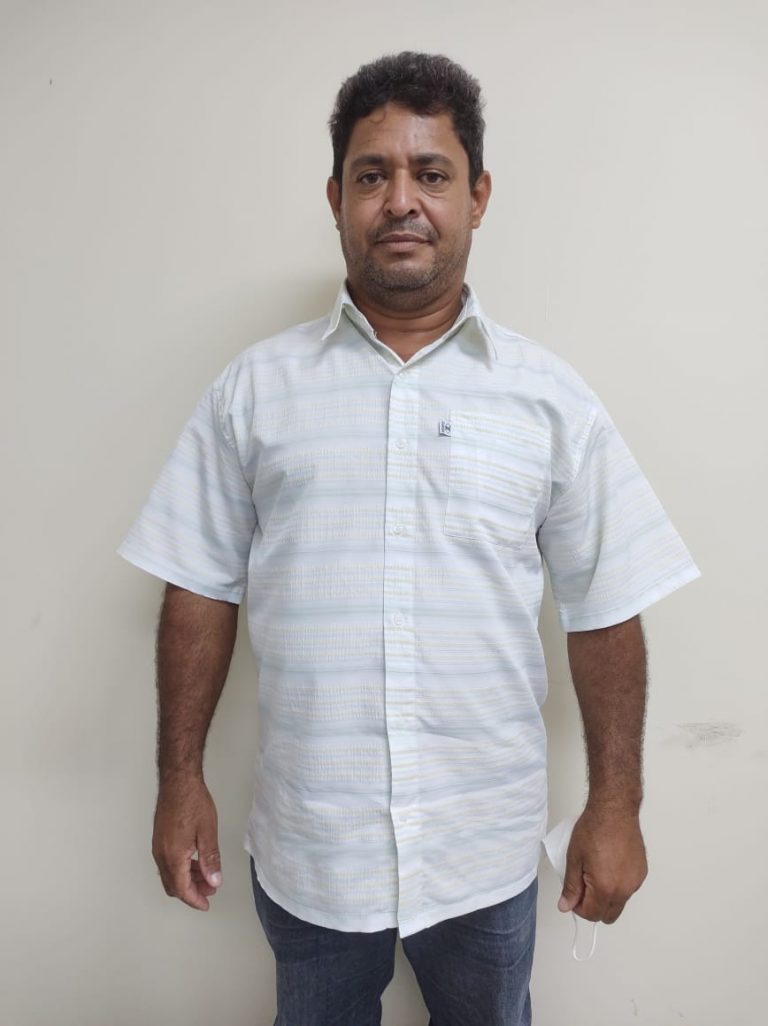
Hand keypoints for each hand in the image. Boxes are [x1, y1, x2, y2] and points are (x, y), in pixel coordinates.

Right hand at [152, 777, 222, 910]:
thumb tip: (214, 881)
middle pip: (173, 885)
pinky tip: (195, 861)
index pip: (182, 888)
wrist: (178, 781)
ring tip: (206, 875)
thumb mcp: (207, 832)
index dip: (195, 899)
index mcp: (173, 856)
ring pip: (170, 874)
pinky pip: (167, 863)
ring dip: (187, 879)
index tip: (206, 904)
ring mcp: (158, 846)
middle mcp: (161, 854)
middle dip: (192, 891)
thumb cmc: (193, 802)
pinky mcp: (159, 839)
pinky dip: (181, 869)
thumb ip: (210, 859)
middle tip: (210, 889)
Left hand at [557, 805, 647, 923]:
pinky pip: (628, 888)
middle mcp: (624, 889)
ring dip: (606, 896)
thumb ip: (571, 887)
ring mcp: (635, 881)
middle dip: (593, 907)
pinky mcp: (641, 872)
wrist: (614, 811)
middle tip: (583, 887)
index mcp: (606, 888)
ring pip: (619, 902)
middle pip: (608, 915)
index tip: (573, 894)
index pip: (592, 914)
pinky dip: (618, 885)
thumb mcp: (574, 858)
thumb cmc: (594, 829)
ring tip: (596, 871)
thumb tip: (566, 905)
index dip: (578, 907)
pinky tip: (609, 865)